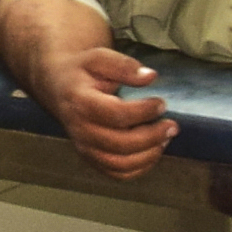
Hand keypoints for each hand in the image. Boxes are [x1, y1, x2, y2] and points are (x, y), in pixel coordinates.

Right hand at [22, 30, 175, 179]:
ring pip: (119, 164)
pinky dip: (139, 168)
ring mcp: (84, 147)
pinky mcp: (91, 158)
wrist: (59, 86)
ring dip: (148, 155)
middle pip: (120, 144)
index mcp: (80, 102)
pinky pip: (117, 173)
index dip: (143, 112)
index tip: (162, 104)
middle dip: (152, 137)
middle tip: (172, 126)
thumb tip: (150, 76)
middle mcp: (80, 130)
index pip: (116, 114)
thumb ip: (123, 66)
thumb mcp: (99, 58)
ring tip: (165, 139)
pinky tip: (153, 152)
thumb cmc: (82, 71)